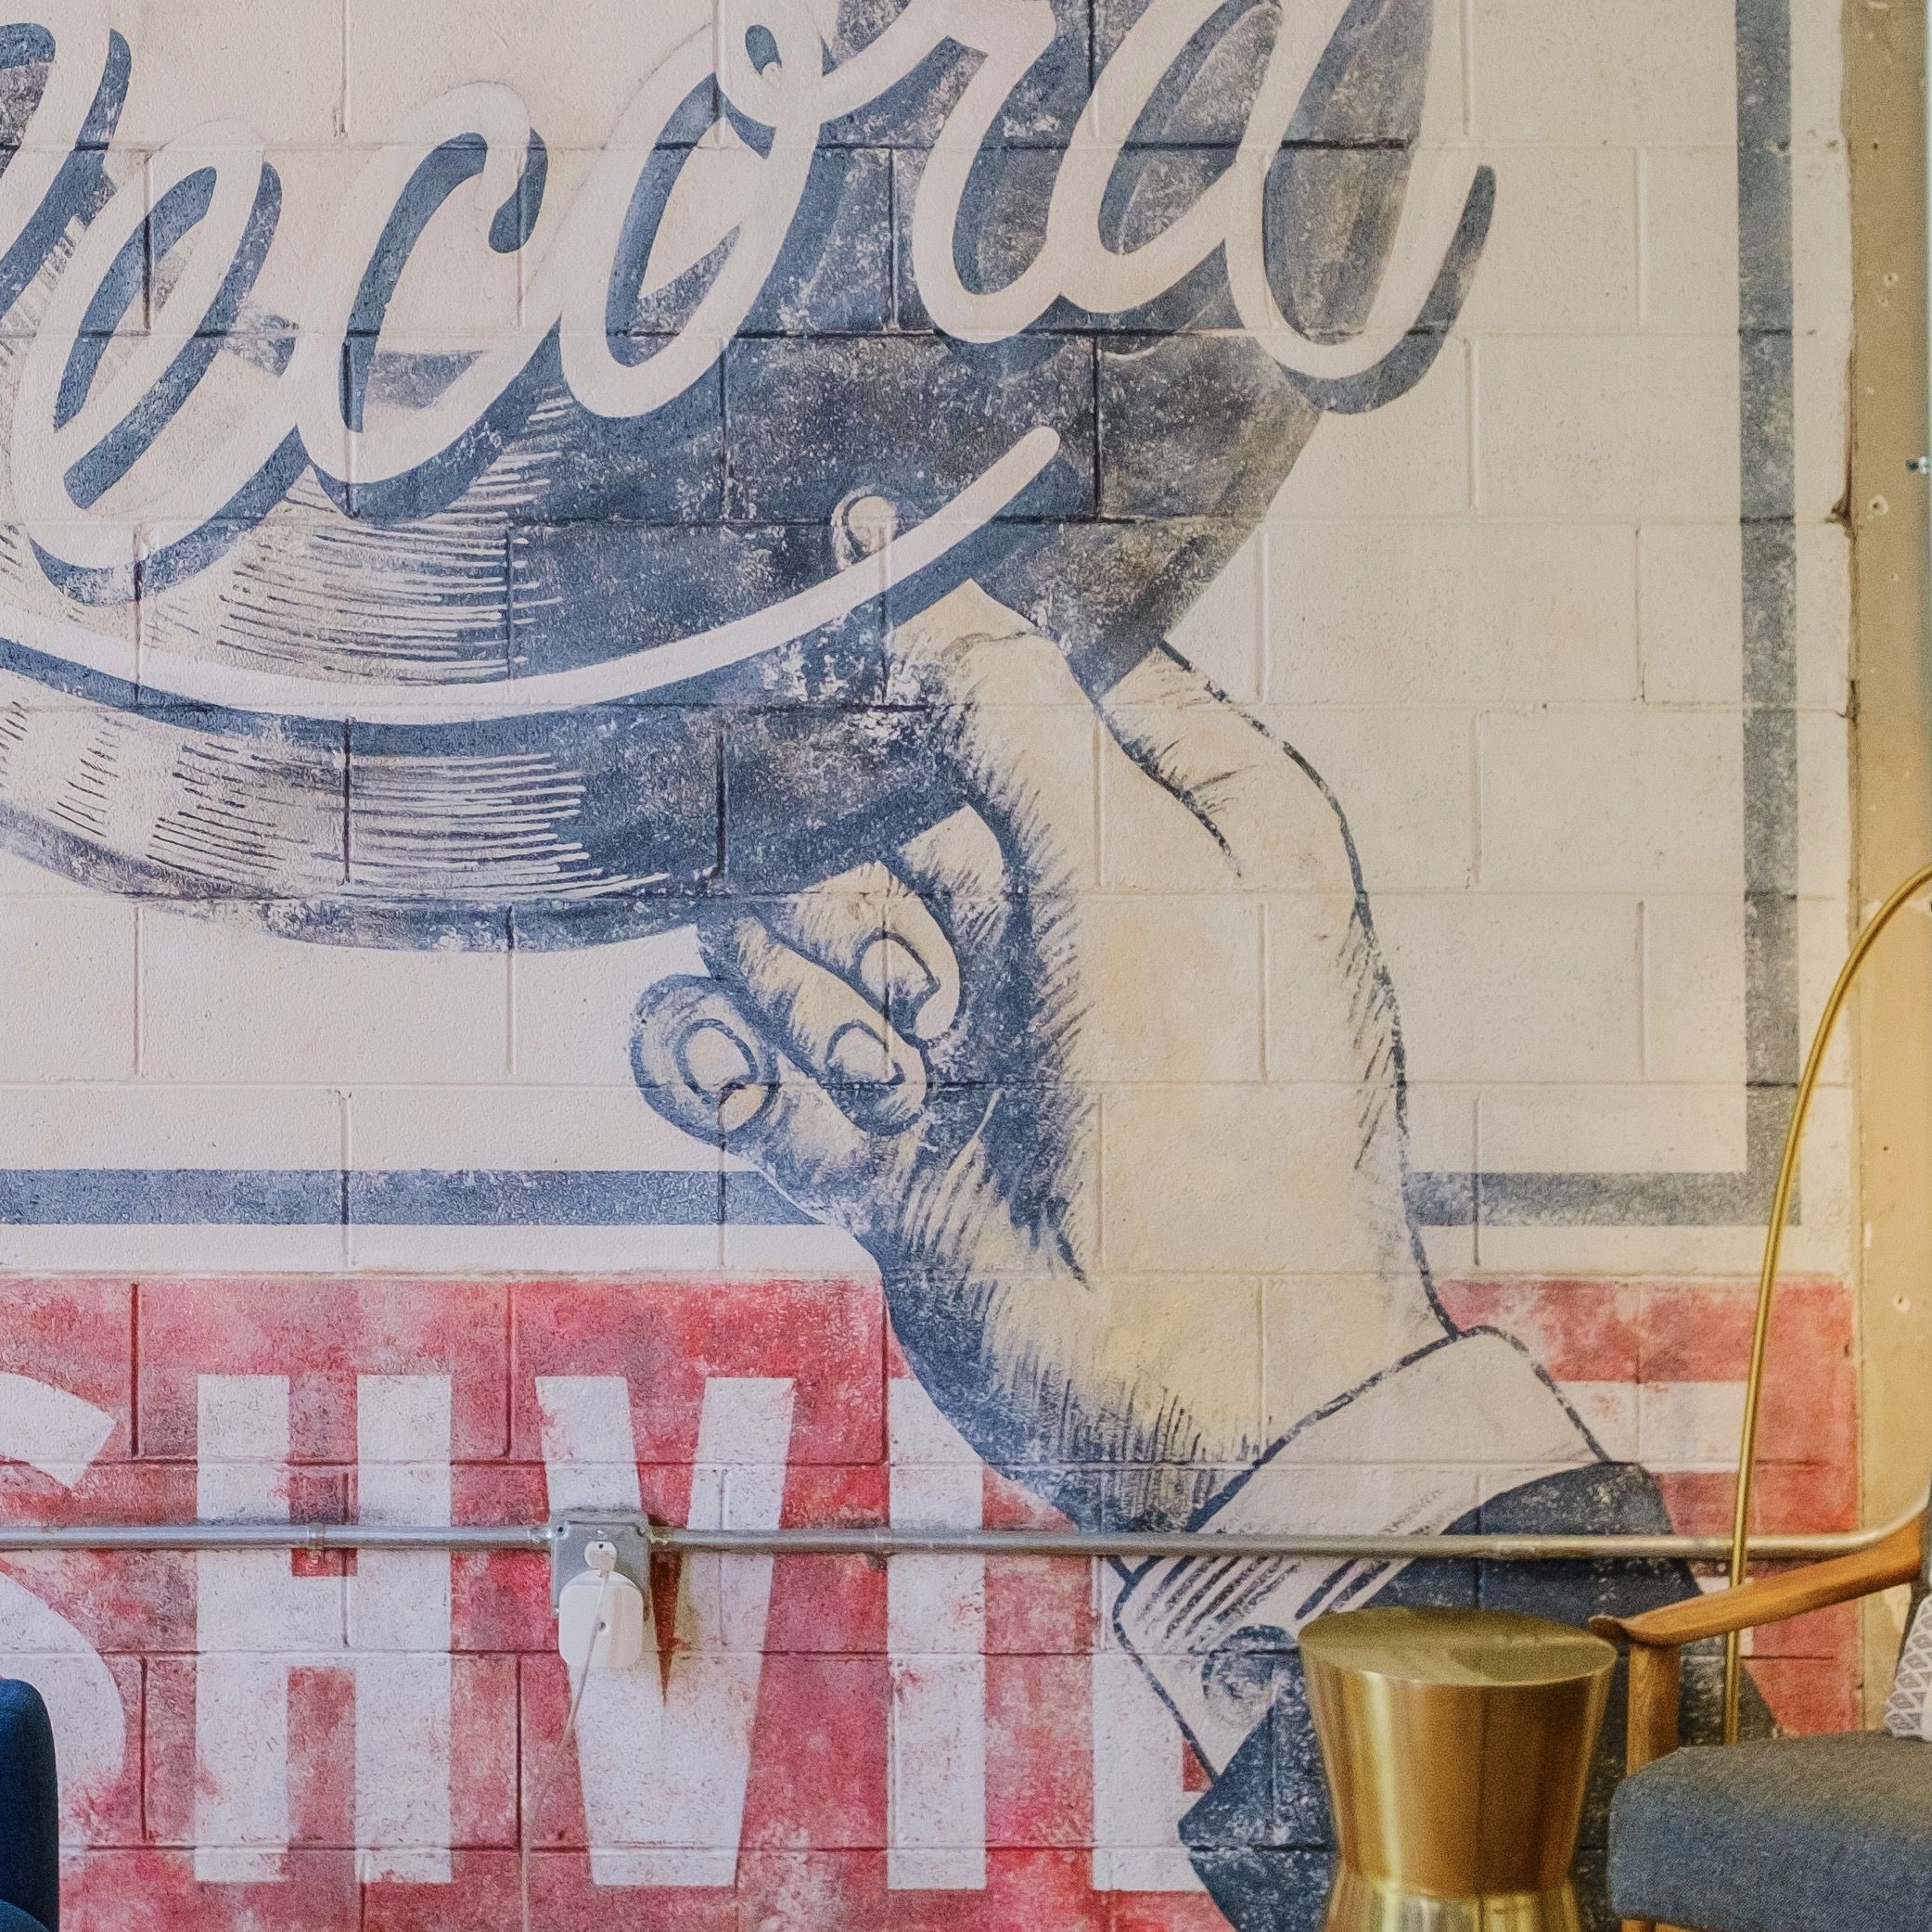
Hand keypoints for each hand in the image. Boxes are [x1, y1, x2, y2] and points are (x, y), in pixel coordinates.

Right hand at [626, 575, 1438, 1526]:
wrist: (1209, 1386)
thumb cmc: (1220, 1111)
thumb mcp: (1131, 861)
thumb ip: (1001, 699)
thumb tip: (888, 545)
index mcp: (1180, 819)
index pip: (1022, 672)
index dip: (918, 653)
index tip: (825, 636)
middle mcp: (1064, 912)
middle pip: (870, 795)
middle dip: (847, 857)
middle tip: (898, 936)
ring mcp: (963, 1032)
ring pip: (784, 921)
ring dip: (808, 985)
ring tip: (897, 1068)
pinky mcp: (874, 1142)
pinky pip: (726, 1051)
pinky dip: (711, 1060)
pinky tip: (751, 1084)